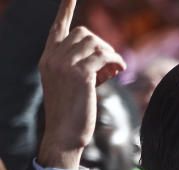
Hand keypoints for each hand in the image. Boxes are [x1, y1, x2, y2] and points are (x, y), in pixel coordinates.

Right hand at [36, 0, 125, 169]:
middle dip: (102, 45)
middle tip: (111, 65)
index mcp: (48, 58)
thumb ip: (82, 66)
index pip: (57, 28)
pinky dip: (115, 61)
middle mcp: (53, 57)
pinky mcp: (80, 75)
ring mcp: (65, 65)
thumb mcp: (71, 85)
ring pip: (95, 43)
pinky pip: (104, 56)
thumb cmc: (72, 114)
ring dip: (111, 54)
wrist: (64, 135)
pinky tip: (118, 71)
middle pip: (84, 33)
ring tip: (115, 70)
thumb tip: (107, 58)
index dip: (65, 10)